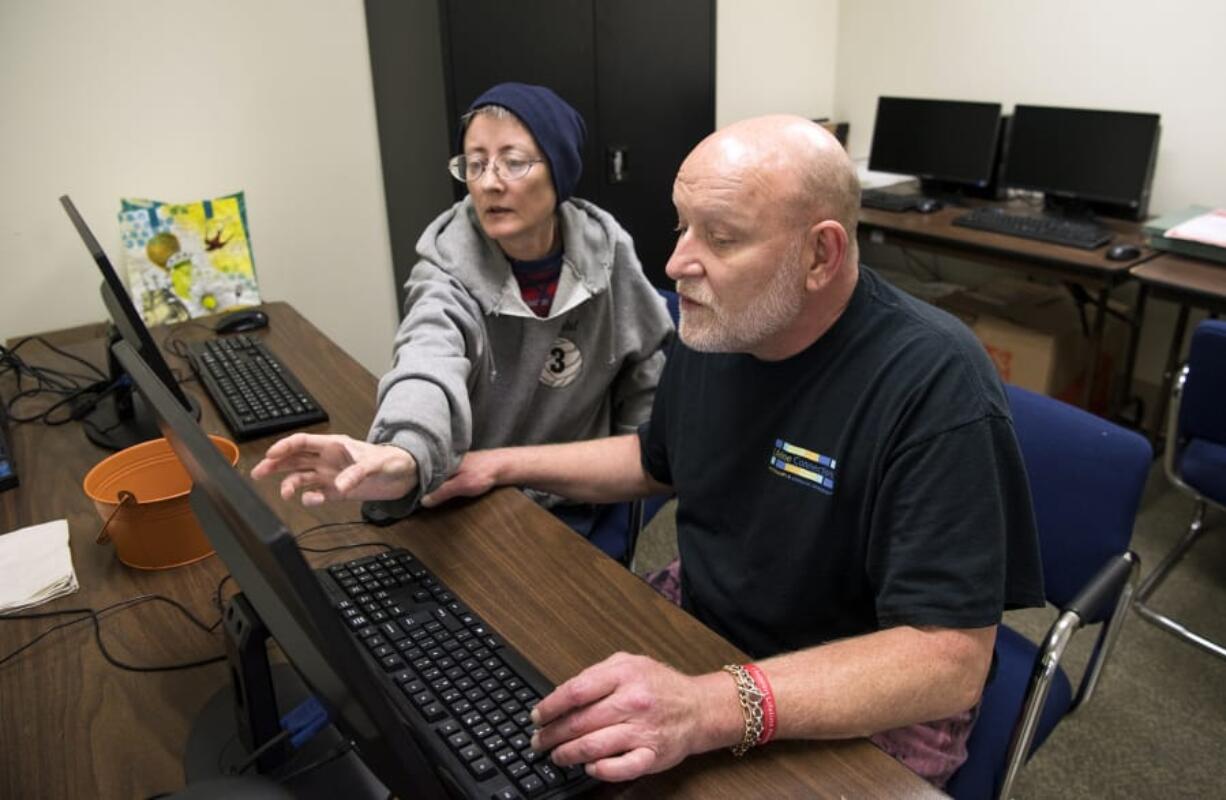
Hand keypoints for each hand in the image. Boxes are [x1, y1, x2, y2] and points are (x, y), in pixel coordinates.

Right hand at [249, 433, 417, 506]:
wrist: (406, 475)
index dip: (284, 446)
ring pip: (300, 477)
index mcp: (334, 445)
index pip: (302, 442)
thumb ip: (357, 473)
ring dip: (289, 484)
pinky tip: (309, 501)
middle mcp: (327, 460)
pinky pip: (316, 494)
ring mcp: (330, 475)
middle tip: (257, 473)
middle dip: (275, 464)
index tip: (270, 454)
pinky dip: (310, 499)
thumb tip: (340, 485)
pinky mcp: (336, 491)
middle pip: (294, 459)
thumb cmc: (393, 460)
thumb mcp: (377, 464)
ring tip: (284, 494)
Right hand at [420, 450, 502, 507]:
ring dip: (433, 483)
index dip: (416, 483)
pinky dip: (442, 481)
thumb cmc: (483, 473)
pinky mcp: (460, 467)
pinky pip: (445, 474)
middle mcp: (445, 460)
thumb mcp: (461, 486)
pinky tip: (442, 489)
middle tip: (416, 496)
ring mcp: (452, 463)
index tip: (410, 494)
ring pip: (437, 474)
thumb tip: (423, 501)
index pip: (423, 472)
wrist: (504, 466)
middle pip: (429, 473)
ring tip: (426, 495)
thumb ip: (443, 492)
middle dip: (423, 483)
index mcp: (443, 462)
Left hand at [529, 652, 739, 781]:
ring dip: (567, 754)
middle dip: (552, 735)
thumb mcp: (629, 663)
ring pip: (594, 747)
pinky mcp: (652, 754)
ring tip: (556, 755)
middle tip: (539, 741)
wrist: (698, 707)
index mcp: (624, 675)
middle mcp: (633, 702)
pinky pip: (620, 768)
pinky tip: (589, 767)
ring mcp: (643, 730)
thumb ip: (596, 674)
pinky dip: (600, 770)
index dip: (549, 707)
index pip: (575, 692)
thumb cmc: (660, 686)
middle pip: (579, 722)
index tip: (537, 717)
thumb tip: (561, 695)